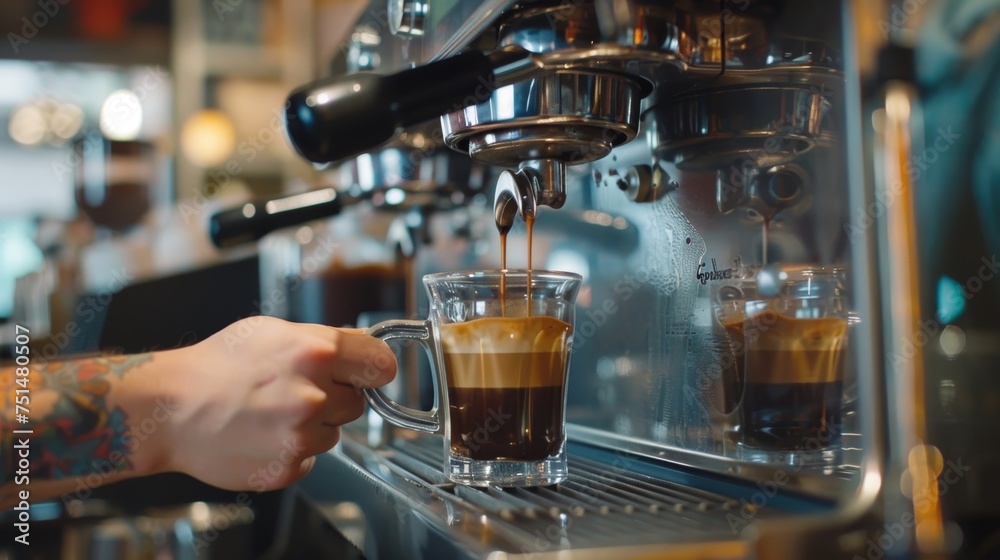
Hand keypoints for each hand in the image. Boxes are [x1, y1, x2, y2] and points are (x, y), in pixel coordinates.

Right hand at [155, 316, 395, 490]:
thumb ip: (325, 339)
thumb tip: (365, 344)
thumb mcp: (272, 330)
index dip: (373, 368)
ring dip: (312, 425)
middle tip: (294, 390)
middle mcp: (314, 395)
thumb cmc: (216, 365)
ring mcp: (302, 435)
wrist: (171, 409)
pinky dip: (293, 450)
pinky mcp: (289, 467)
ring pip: (333, 432)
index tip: (367, 372)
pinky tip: (263, 434)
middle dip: (334, 396)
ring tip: (271, 412)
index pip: (381, 365)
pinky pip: (311, 459)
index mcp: (315, 353)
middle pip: (357, 402)